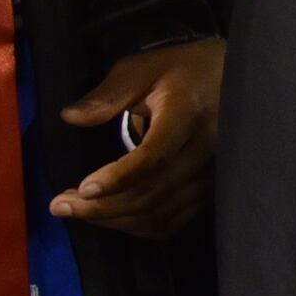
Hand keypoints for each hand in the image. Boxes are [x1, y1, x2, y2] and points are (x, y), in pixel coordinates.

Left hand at [52, 38, 222, 236]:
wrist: (237, 80)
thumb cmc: (182, 71)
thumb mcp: (144, 68)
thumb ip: (109, 94)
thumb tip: (70, 117)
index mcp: (189, 114)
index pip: (155, 155)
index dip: (118, 177)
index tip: (81, 189)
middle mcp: (206, 149)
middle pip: (153, 192)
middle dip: (102, 206)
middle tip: (58, 206)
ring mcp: (212, 173)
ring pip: (161, 213)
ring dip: (115, 220)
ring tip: (77, 212)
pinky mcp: (210, 189)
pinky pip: (173, 221)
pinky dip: (139, 227)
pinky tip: (112, 218)